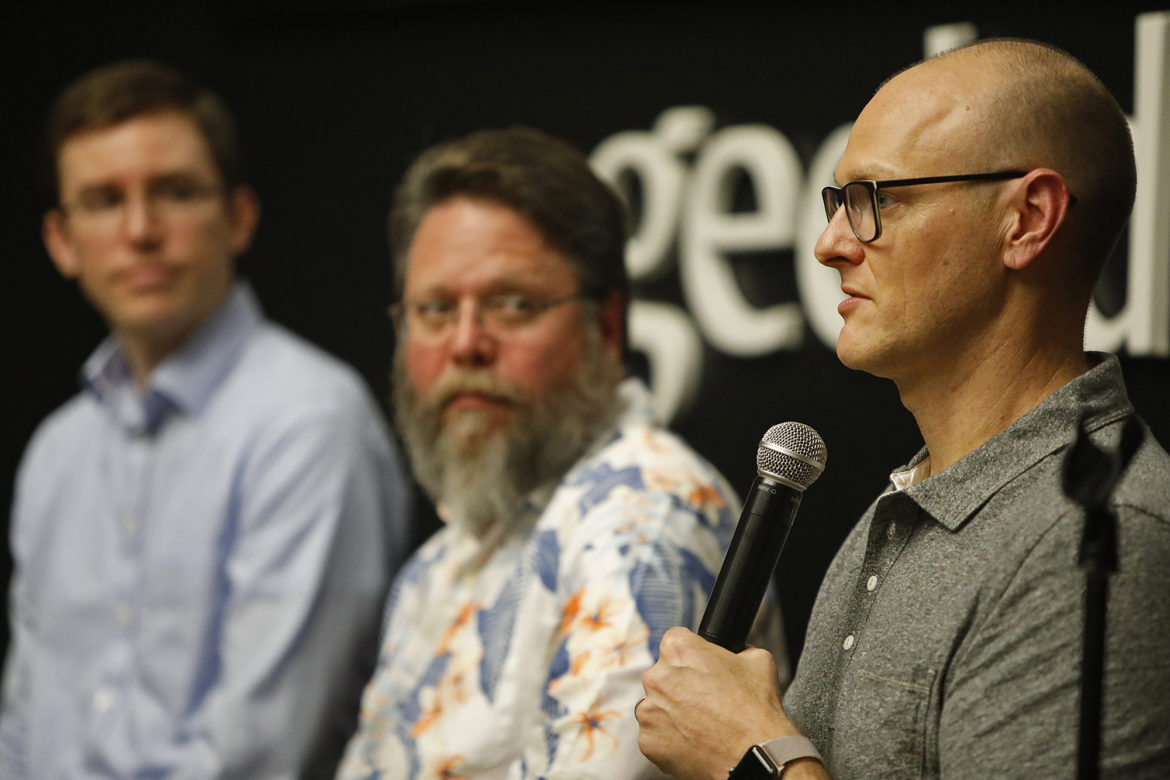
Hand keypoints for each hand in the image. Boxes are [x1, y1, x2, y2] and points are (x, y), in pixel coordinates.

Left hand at [636, 626, 796, 779]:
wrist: (752, 758)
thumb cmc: (755, 711)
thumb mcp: (758, 661)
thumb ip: (736, 650)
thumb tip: (734, 652)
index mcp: (678, 649)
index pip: (675, 641)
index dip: (691, 656)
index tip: (700, 669)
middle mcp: (657, 676)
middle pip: (663, 675)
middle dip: (680, 686)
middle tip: (705, 701)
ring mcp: (648, 710)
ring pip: (656, 706)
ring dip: (672, 713)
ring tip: (701, 725)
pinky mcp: (647, 740)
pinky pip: (655, 735)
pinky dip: (669, 739)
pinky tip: (693, 741)